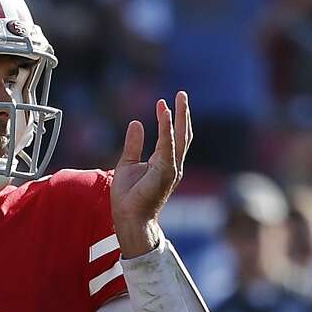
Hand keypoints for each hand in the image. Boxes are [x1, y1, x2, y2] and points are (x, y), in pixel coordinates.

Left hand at [111, 91, 191, 256]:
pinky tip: (165, 113)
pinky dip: (167, 129)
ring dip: (179, 116)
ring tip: (178, 98)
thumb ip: (134, 144)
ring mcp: (171, 169)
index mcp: (164, 163)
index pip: (172, 137)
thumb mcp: (128, 163)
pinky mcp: (165, 172)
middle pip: (183, 134)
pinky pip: (167, 145)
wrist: (129, 218)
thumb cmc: (128, 197)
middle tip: (182, 93)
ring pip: (179, 137)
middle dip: (183, 113)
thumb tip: (136, 122)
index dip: (171, 119)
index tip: (164, 102)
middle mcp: (172, 165)